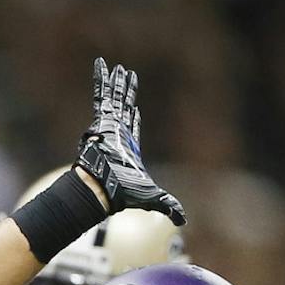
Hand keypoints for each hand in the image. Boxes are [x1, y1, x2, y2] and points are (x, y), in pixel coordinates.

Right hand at [73, 58, 184, 224]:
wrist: (105, 187)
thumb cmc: (125, 192)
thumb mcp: (153, 197)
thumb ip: (167, 205)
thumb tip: (182, 221)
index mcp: (130, 147)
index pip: (134, 127)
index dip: (135, 118)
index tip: (135, 109)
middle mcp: (119, 133)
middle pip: (124, 107)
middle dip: (126, 93)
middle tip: (127, 78)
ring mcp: (110, 125)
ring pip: (114, 97)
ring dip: (115, 82)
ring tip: (116, 67)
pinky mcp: (102, 119)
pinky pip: (102, 94)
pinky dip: (101, 79)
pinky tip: (101, 63)